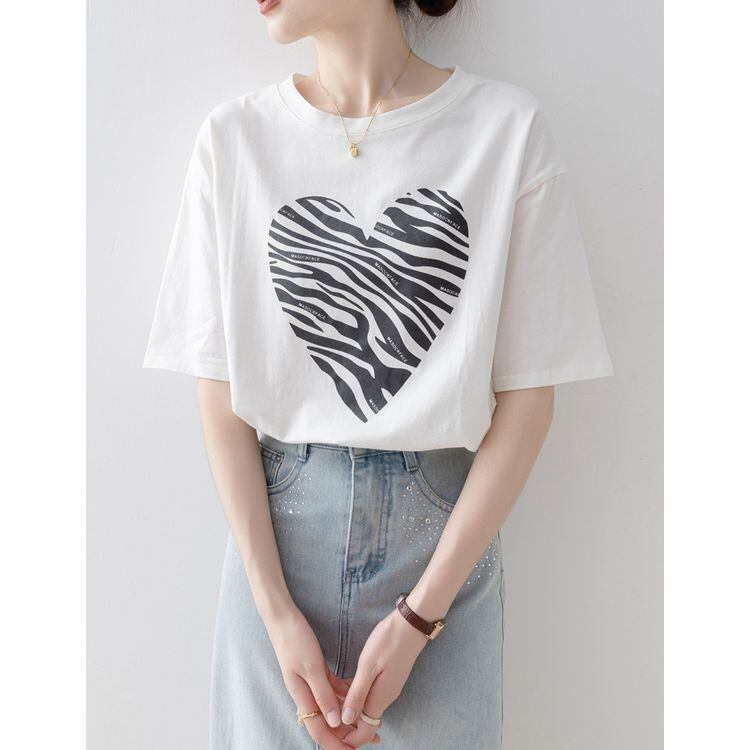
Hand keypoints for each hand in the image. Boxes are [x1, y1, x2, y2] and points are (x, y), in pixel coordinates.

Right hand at [266, 607, 381, 748]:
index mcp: (302, 696)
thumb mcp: (311, 667)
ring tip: (369, 718)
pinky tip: (357, 693)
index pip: (320, 730)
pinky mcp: (315, 671)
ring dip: (348, 714)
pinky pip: (331, 689)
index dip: (336, 744)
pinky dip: (343, 694)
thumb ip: (322, 694)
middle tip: (372, 736)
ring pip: (331, 706)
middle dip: (347, 732)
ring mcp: (310, 682)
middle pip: (327, 721)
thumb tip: (333, 722)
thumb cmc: (295, 640)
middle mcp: (305, 693)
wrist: (282, 619)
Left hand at [337, 607, 428, 746]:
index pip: (365, 733)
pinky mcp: (388, 678)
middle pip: (364, 722)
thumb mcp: (368, 665)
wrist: (411, 624)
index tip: (331, 729)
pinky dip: (357, 694)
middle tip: (327, 714)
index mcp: (380, 699)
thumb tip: (345, 720)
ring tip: (331, 698)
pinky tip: (345, 684)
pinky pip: (370, 694)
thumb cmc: (388, 641)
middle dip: (346, 724)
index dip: (348, 737)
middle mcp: (385, 698)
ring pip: (366, 707)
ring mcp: (388, 688)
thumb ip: (357, 694)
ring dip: (350, 707)